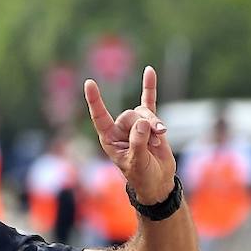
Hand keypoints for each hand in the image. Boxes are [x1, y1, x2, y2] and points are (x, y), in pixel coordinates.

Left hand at [84, 66, 175, 203]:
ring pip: (143, 112)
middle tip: (154, 140)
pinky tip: (149, 71)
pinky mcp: (150, 124)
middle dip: (144, 125)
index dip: (95, 101)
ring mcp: (135, 125)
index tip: (89, 83)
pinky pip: (149, 101)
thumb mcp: (137, 162)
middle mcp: (120, 130)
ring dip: (154, 123)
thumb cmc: (143, 175)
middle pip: (130, 115)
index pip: (100, 117)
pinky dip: (149, 87)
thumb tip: (142, 123)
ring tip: (161, 135)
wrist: (158, 180)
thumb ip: (138, 143)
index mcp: (109, 139)